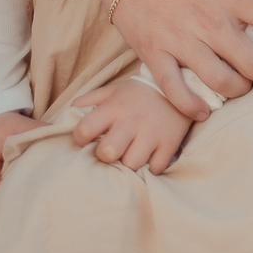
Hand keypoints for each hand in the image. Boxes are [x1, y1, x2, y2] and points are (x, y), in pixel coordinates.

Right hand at [0, 110, 41, 208]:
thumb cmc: (2, 123)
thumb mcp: (20, 125)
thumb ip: (39, 133)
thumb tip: (63, 140)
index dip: (14, 200)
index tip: (35, 198)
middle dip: (10, 208)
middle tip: (34, 205)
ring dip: (4, 206)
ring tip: (26, 203)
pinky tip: (17, 198)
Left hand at [72, 79, 192, 173]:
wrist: (183, 84)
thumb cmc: (140, 93)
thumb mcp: (115, 90)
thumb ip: (91, 100)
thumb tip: (69, 112)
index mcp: (115, 106)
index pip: (84, 130)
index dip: (80, 139)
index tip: (87, 139)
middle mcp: (132, 120)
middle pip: (107, 152)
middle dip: (106, 156)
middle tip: (112, 150)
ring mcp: (152, 133)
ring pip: (131, 165)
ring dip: (129, 164)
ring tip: (131, 155)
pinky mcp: (170, 143)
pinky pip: (154, 169)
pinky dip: (150, 168)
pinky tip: (149, 157)